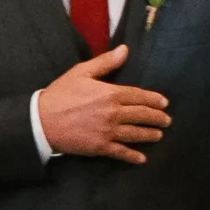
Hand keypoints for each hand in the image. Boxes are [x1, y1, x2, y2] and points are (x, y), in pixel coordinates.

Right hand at [37, 46, 169, 161]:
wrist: (42, 121)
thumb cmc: (61, 94)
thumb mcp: (82, 72)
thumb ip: (106, 62)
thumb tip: (125, 50)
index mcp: (110, 94)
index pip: (138, 96)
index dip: (154, 100)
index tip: (164, 103)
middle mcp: (113, 114)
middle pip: (141, 115)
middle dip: (156, 118)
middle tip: (167, 121)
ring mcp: (107, 132)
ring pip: (135, 134)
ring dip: (149, 135)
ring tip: (159, 135)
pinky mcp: (99, 147)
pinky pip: (120, 152)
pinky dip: (132, 156)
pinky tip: (142, 159)